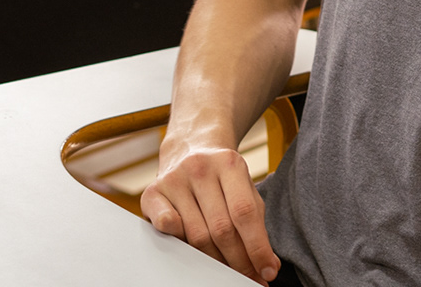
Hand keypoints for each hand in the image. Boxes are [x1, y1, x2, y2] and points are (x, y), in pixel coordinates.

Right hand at [142, 143, 279, 282]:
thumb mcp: (244, 187)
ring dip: (215, 261)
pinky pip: (167, 226)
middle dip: (239, 261)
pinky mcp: (152, 192)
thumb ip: (257, 223)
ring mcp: (174, 179)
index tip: (267, 271)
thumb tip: (268, 265)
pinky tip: (193, 250)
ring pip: (197, 236)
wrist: (190, 146)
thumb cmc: (222, 176)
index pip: (245, 213)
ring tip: (228, 269)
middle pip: (221, 229)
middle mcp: (199, 167)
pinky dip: (181, 242)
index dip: (257, 247)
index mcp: (229, 163)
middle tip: (249, 277)